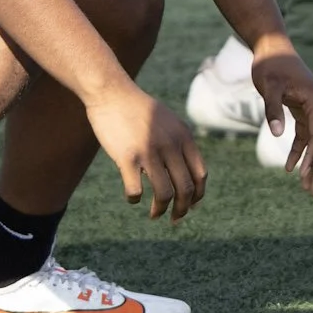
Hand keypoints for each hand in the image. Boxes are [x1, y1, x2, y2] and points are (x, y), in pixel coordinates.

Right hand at [86, 86, 207, 222]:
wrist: (111, 92)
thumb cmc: (138, 109)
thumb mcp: (168, 121)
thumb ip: (179, 143)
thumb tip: (189, 175)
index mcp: (183, 137)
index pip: (200, 176)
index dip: (197, 196)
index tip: (191, 207)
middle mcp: (170, 145)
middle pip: (185, 189)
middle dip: (182, 210)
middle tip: (174, 219)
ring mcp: (149, 151)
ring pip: (164, 194)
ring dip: (160, 210)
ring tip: (154, 215)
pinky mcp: (127, 157)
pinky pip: (135, 190)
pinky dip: (134, 199)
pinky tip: (132, 197)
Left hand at [252, 36, 312, 195]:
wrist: (272, 48)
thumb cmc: (271, 64)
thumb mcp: (269, 86)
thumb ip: (273, 109)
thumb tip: (278, 134)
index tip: (304, 177)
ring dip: (312, 164)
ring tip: (306, 187)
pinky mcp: (304, 111)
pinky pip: (307, 136)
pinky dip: (300, 152)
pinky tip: (290, 167)